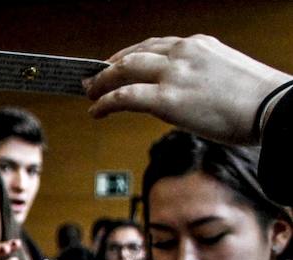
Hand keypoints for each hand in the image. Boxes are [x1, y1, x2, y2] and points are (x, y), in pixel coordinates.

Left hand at [85, 35, 292, 143]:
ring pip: (124, 71)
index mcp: (199, 45)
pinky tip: (96, 111)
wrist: (272, 108)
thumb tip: (183, 96)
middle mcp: (183, 53)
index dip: (130, 55)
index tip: (117, 63)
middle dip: (109, 67)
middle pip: (134, 55)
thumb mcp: (225, 76)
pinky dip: (105, 103)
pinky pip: (124, 97)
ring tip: (90, 93)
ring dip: (102, 82)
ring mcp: (173, 74)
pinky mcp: (167, 99)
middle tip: (94, 78)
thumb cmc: (257, 100)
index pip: (155, 45)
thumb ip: (199, 78)